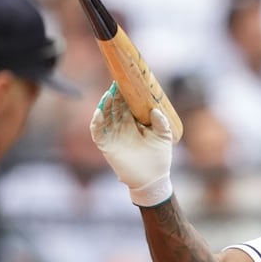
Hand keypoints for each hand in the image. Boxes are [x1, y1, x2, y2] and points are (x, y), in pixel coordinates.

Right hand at [90, 83, 173, 206]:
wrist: (153, 179)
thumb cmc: (159, 158)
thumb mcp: (163, 138)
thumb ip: (161, 123)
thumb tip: (156, 110)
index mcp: (135, 123)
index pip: (127, 104)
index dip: (125, 94)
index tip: (126, 82)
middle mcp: (122, 126)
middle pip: (114, 107)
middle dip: (114, 96)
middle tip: (117, 86)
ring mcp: (113, 135)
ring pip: (105, 116)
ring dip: (105, 105)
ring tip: (108, 95)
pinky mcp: (107, 146)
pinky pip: (98, 132)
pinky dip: (97, 122)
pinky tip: (100, 112)